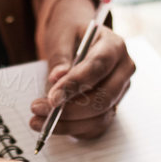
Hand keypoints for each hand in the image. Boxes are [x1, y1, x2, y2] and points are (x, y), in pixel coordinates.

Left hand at [29, 0, 134, 139]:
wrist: (78, 36)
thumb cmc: (71, 32)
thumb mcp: (61, 35)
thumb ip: (60, 57)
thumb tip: (58, 78)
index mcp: (115, 45)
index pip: (98, 67)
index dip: (75, 85)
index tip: (52, 98)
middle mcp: (123, 70)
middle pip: (103, 97)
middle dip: (70, 109)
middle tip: (38, 109)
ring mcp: (120, 91)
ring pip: (100, 116)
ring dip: (68, 124)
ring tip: (37, 120)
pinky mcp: (111, 106)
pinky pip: (96, 126)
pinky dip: (73, 129)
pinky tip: (52, 125)